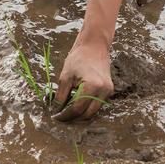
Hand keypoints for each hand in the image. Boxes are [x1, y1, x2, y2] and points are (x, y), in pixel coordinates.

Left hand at [54, 0, 122, 120]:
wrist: (94, 45)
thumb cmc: (78, 58)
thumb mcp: (65, 77)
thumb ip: (60, 96)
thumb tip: (55, 111)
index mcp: (92, 86)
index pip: (77, 109)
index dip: (65, 115)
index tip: (55, 117)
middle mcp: (103, 91)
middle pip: (87, 114)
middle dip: (73, 118)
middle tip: (60, 117)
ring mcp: (108, 91)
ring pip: (93, 112)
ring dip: (80, 114)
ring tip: (66, 112)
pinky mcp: (109, 90)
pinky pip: (97, 104)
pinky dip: (86, 107)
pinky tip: (75, 104)